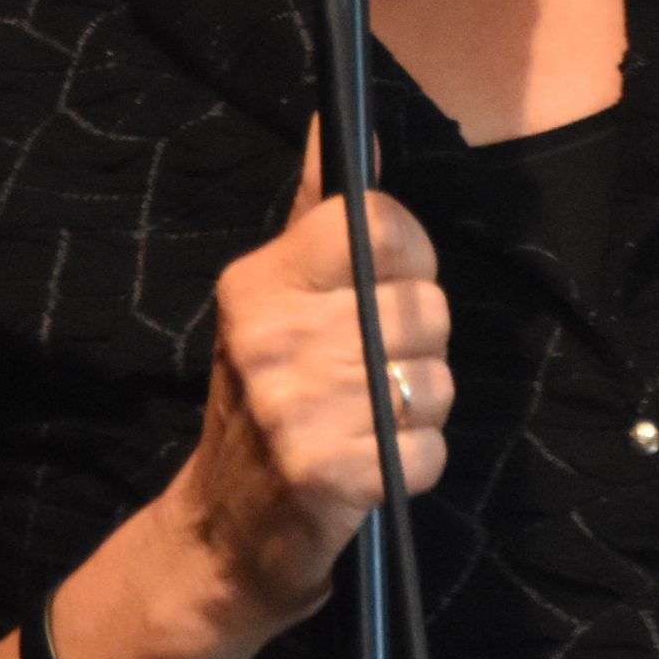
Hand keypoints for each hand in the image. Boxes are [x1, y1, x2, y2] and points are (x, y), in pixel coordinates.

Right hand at [166, 129, 451, 636]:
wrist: (221, 536)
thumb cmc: (263, 401)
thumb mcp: (274, 299)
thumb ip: (319, 213)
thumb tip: (336, 122)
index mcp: (259, 281)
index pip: (380, 225)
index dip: (411, 259)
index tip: (392, 290)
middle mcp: (270, 337)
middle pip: (426, 308)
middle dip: (422, 347)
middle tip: (374, 374)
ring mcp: (295, 408)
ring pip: (437, 380)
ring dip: (422, 409)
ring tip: (371, 421)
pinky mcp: (328, 475)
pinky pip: (429, 450)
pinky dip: (415, 464)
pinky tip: (372, 466)